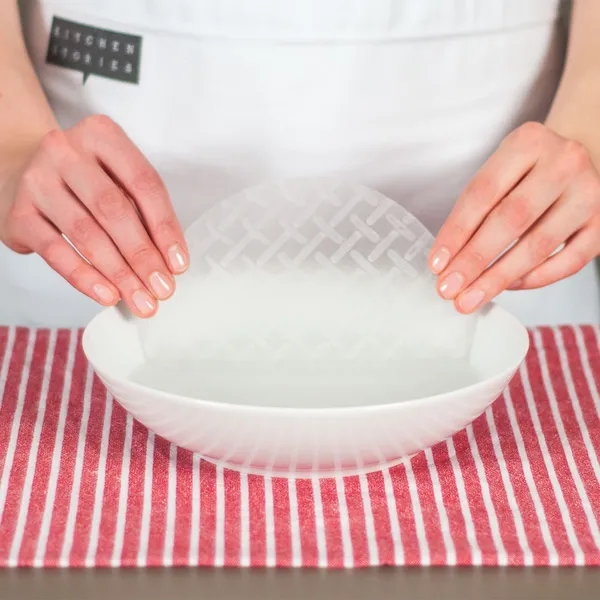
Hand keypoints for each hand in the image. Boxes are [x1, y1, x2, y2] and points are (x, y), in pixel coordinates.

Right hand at [0, 115, 188, 317]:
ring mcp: (38, 180)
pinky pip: (56, 251)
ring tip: (140, 299)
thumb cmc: (84, 181)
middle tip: (162, 288)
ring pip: (86, 233)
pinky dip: (85, 276)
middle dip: (143, 256)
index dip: (165, 227)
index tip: (179, 263)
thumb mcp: (116, 179)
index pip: (144, 183)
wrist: (20, 172)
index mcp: (101, 136)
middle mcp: (66, 151)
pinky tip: (107, 293)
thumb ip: (142, 211)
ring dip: (119, 273)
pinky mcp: (18, 213)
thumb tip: (168, 263)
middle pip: (115, 210)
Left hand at [428, 121, 599, 312]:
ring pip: (539, 245)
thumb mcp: (500, 170)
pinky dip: (536, 278)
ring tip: (471, 297)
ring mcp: (589, 193)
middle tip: (450, 288)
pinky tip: (510, 286)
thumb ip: (476, 207)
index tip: (437, 263)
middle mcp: (563, 163)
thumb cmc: (528, 170)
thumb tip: (448, 260)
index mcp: (528, 142)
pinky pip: (569, 261)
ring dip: (499, 277)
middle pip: (511, 219)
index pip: (483, 193)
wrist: (577, 160)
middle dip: (474, 260)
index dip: (456, 232)